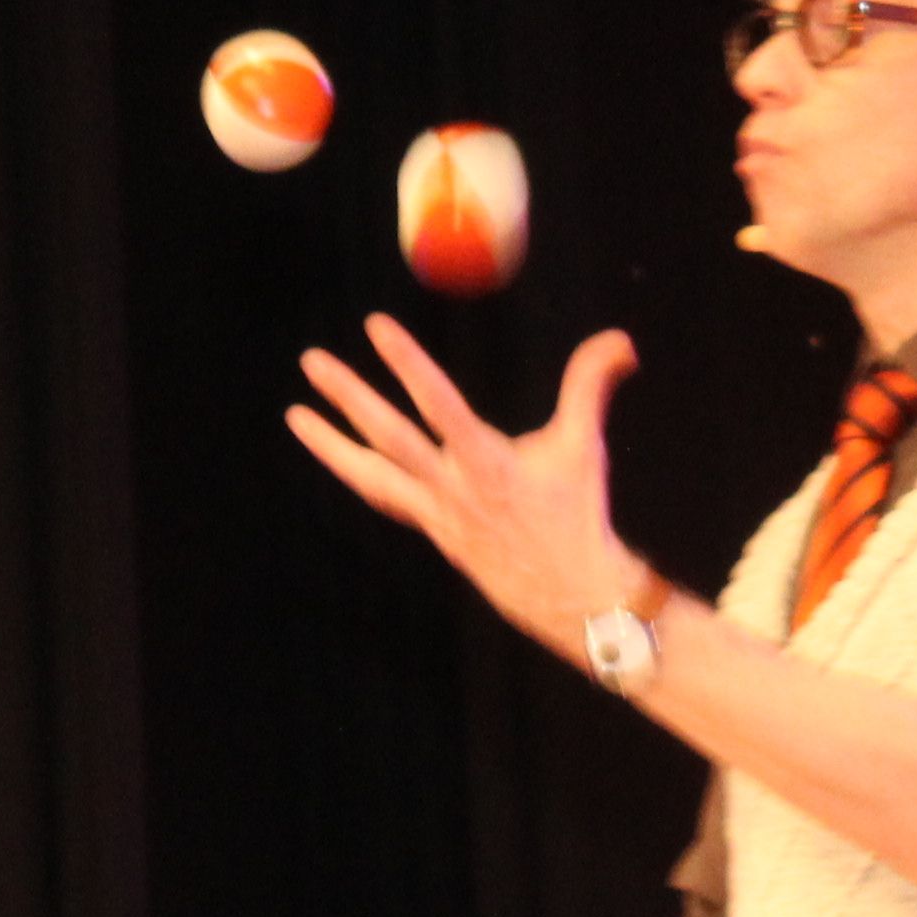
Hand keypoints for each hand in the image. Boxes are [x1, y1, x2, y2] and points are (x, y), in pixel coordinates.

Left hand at [288, 318, 647, 653]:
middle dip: (347, 397)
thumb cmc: (574, 512)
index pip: (437, 402)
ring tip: (294, 415)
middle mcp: (451, 488)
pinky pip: (383, 494)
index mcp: (487, 463)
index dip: (406, 362)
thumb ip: (591, 386)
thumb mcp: (582, 446)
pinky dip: (356, 471)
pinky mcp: (430, 527)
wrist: (565, 591)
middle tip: (311, 360)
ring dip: (330, 445)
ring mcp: (435, 512)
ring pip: (370, 475)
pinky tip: (335, 450)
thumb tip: (621, 339)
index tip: (375, 324)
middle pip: (387, 437)